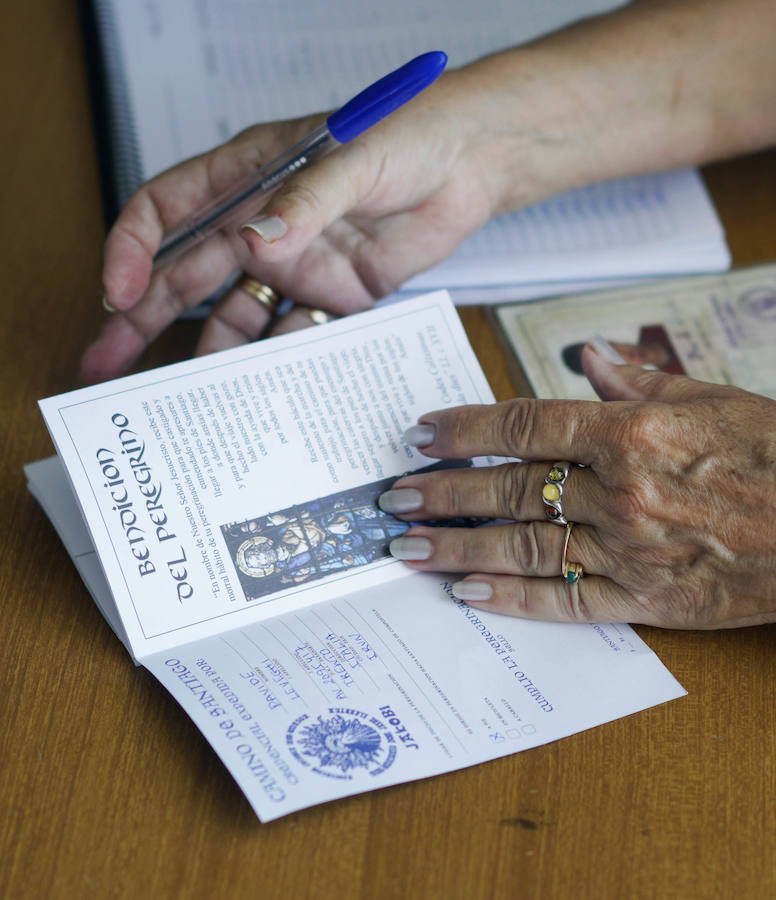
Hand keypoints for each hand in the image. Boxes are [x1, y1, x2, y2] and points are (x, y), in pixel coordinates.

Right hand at [79, 65, 528, 383]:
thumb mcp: (353, 159)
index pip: (168, 208)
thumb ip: (304, 202)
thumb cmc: (409, 134)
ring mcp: (294, 265)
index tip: (118, 291)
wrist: (470, 164)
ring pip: (233, 316)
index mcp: (248, 175)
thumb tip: (254, 240)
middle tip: (106, 364)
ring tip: (176, 398)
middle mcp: (262, 226)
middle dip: (142, 318)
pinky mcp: (332, 297)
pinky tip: (255, 394)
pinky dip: (276, 364)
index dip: (133, 249)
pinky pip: (294, 335)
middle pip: (186, 276)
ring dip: (203, 354)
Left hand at [380, 348, 775, 628]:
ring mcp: (630, 550)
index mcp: (631, 433)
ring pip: (523, 547)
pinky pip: (566, 602)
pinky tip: (468, 591)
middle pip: (509, 490)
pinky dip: (513, 598)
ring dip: (458, 546)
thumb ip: (639, 381)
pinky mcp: (649, 601)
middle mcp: (620, 491)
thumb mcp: (712, 399)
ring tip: (407, 546)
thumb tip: (588, 356)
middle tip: (391, 497)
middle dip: (443, 492)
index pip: (524, 426)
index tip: (421, 435)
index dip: (465, 430)